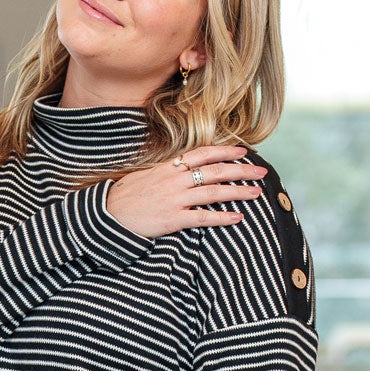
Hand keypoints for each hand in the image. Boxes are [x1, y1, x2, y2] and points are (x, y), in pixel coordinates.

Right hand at [106, 145, 267, 239]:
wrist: (107, 215)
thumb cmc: (124, 196)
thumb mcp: (145, 175)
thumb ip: (167, 171)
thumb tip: (184, 168)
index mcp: (168, 167)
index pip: (202, 154)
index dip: (224, 151)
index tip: (243, 151)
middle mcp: (174, 179)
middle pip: (214, 171)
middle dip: (241, 170)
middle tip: (262, 171)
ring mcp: (174, 199)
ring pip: (213, 192)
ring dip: (238, 192)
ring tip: (257, 193)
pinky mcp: (172, 219)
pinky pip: (202, 218)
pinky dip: (221, 218)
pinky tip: (238, 218)